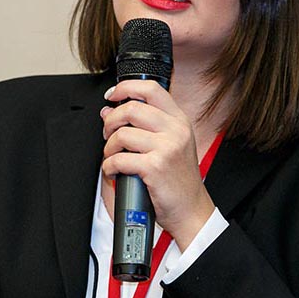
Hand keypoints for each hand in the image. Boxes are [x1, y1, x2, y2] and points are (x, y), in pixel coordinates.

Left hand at [100, 80, 215, 250]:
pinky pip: (120, 159)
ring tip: (112, 156)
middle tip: (108, 133)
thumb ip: (143, 125)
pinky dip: (109, 166)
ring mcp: (167, 148)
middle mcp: (176, 130)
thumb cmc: (177, 179)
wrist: (191, 209)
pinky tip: (113, 171)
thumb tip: (109, 111)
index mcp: (179, 121)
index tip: (112, 96)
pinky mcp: (155, 167)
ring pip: (122, 134)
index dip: (126, 87)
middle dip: (111, 120)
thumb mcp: (169, 145)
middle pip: (132, 108)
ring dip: (109, 147)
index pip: (151, 89)